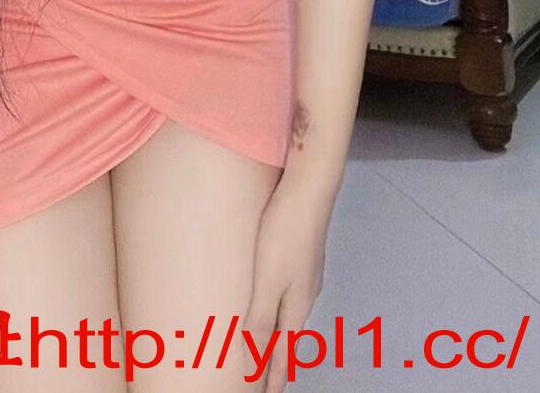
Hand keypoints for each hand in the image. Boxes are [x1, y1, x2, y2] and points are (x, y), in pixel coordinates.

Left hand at [241, 176, 331, 389]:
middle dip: (278, 358)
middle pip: (289, 334)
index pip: (284, 351)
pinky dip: (280, 308)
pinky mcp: (302, 254)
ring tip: (268, 344)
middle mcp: (305, 293)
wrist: (309, 190)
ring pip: (291, 312)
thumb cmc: (284, 234)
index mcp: (297, 305)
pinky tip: (272, 298)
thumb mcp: (268, 281)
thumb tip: (254, 360)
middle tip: (266, 377)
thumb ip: (261, 319)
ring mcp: (307, 273)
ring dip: (279, 332)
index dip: (274, 375)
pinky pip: (290, 292)